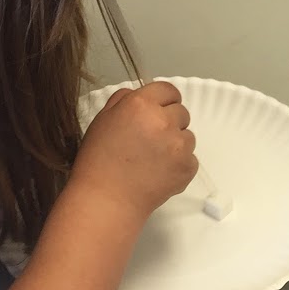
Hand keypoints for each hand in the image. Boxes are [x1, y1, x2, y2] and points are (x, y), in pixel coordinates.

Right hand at [71, 81, 198, 222]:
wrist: (107, 200)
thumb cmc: (98, 161)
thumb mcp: (102, 121)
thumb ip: (123, 101)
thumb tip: (139, 95)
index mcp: (140, 105)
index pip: (168, 90)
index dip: (163, 100)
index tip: (158, 111)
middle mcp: (163, 120)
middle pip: (181, 112)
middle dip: (169, 122)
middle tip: (151, 140)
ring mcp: (179, 145)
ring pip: (188, 136)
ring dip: (176, 143)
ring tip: (153, 159)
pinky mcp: (188, 166)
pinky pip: (191, 158)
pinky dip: (179, 164)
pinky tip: (159, 173)